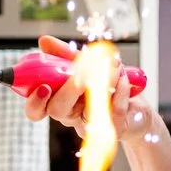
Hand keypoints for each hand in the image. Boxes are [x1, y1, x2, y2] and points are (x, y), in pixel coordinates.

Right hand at [22, 35, 154, 143]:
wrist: (135, 107)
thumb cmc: (105, 85)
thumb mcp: (84, 64)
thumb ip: (63, 54)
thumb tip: (44, 41)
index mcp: (58, 101)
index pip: (36, 110)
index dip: (35, 103)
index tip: (43, 87)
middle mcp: (71, 116)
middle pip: (58, 111)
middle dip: (69, 90)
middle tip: (81, 75)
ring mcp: (91, 125)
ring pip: (89, 110)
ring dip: (102, 83)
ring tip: (113, 65)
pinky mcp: (113, 129)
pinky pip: (114, 111)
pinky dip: (121, 90)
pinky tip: (125, 78)